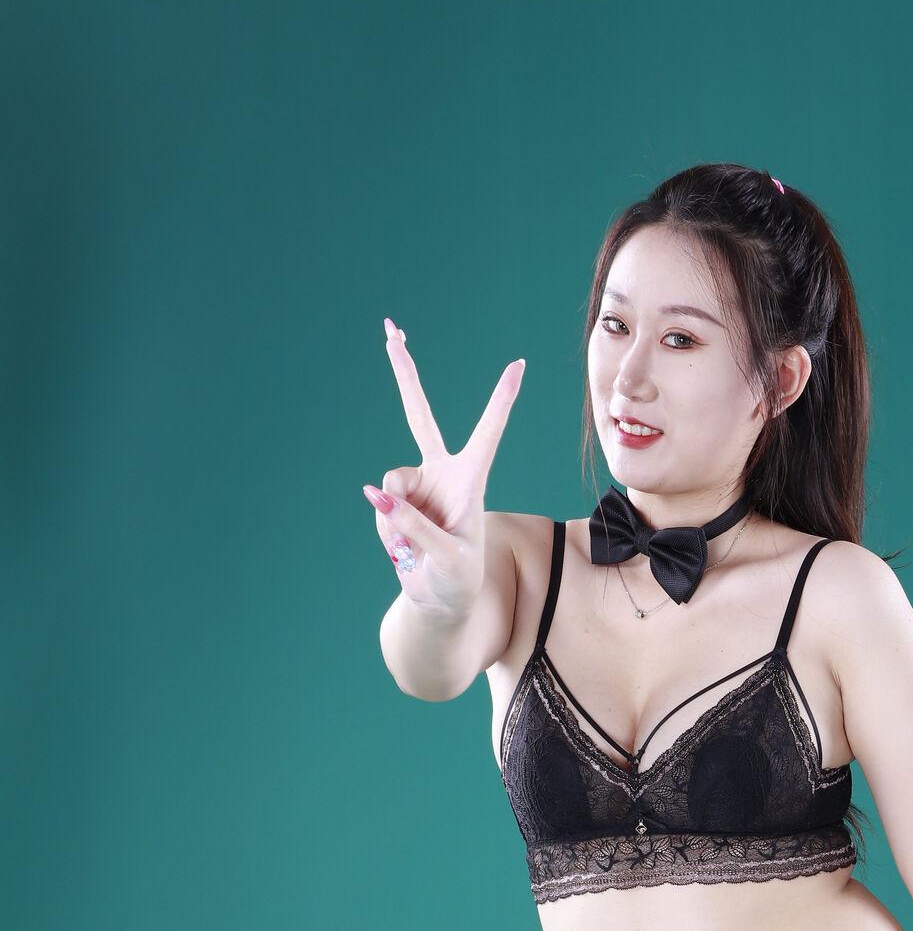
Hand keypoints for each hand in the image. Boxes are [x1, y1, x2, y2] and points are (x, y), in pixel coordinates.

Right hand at [363, 319, 524, 623]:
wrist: (440, 600)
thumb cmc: (458, 581)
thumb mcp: (448, 560)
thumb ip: (414, 527)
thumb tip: (375, 494)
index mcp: (470, 480)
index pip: (488, 434)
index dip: (501, 401)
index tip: (518, 365)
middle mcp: (442, 473)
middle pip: (419, 415)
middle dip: (404, 373)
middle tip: (390, 330)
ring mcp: (415, 485)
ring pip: (390, 487)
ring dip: (398, 524)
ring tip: (417, 551)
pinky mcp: (394, 502)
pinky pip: (380, 510)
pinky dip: (388, 535)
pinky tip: (405, 551)